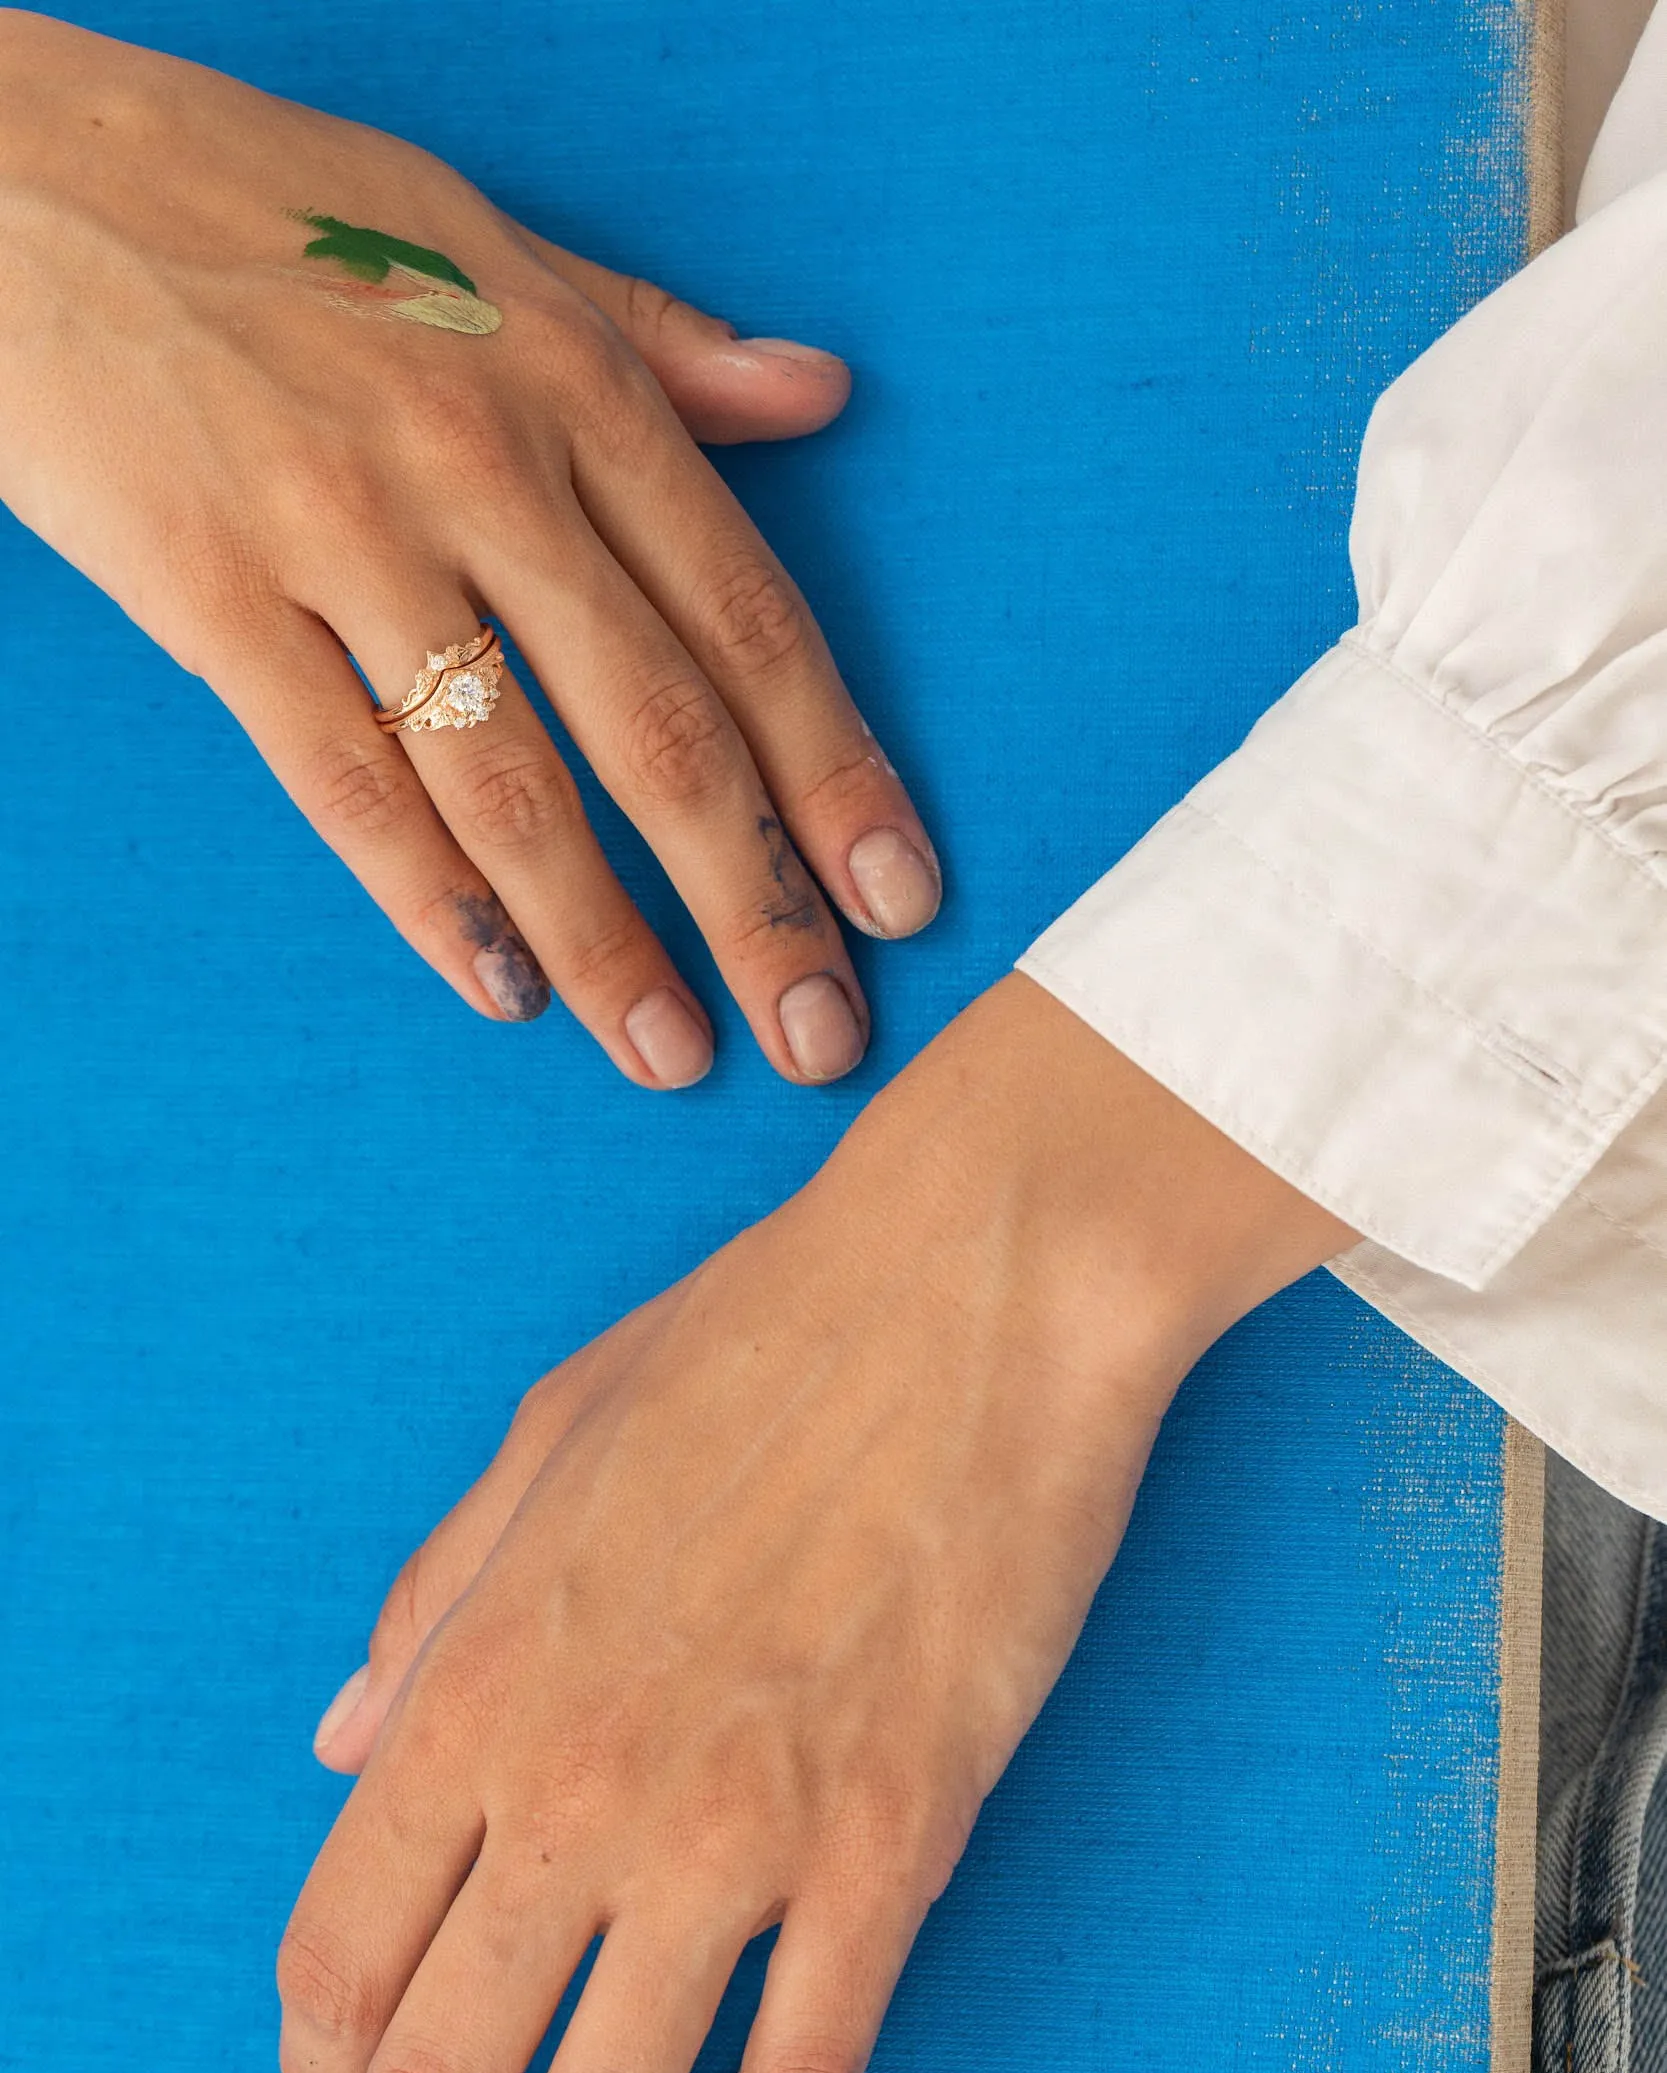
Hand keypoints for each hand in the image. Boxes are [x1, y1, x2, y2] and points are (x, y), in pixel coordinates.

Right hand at [0, 12, 939, 1083]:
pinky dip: (432, 904)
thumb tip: (820, 394)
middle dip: (755, 900)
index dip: (835, 773)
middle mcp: (481, 467)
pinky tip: (501, 989)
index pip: (749, 617)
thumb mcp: (495, 241)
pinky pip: (346, 786)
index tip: (899, 893)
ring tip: (671, 1054)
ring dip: (607, 943)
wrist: (21, 177)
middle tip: (818, 1031)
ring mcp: (343, 536)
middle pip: (661, 729)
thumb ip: (663, 344)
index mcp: (573, 386)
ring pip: (512, 787)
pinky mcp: (212, 596)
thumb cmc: (272, 205)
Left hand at [280, 977, 1354, 2072]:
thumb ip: (433, 1602)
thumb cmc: (757, 1340)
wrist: (969, 1291)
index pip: (340, 1946)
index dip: (323, 2063)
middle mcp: (581, 1783)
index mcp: (480, 1680)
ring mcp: (740, 1828)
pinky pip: (810, 2061)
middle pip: (447, 2061)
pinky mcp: (893, 1845)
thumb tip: (348, 1740)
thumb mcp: (543, 1441)